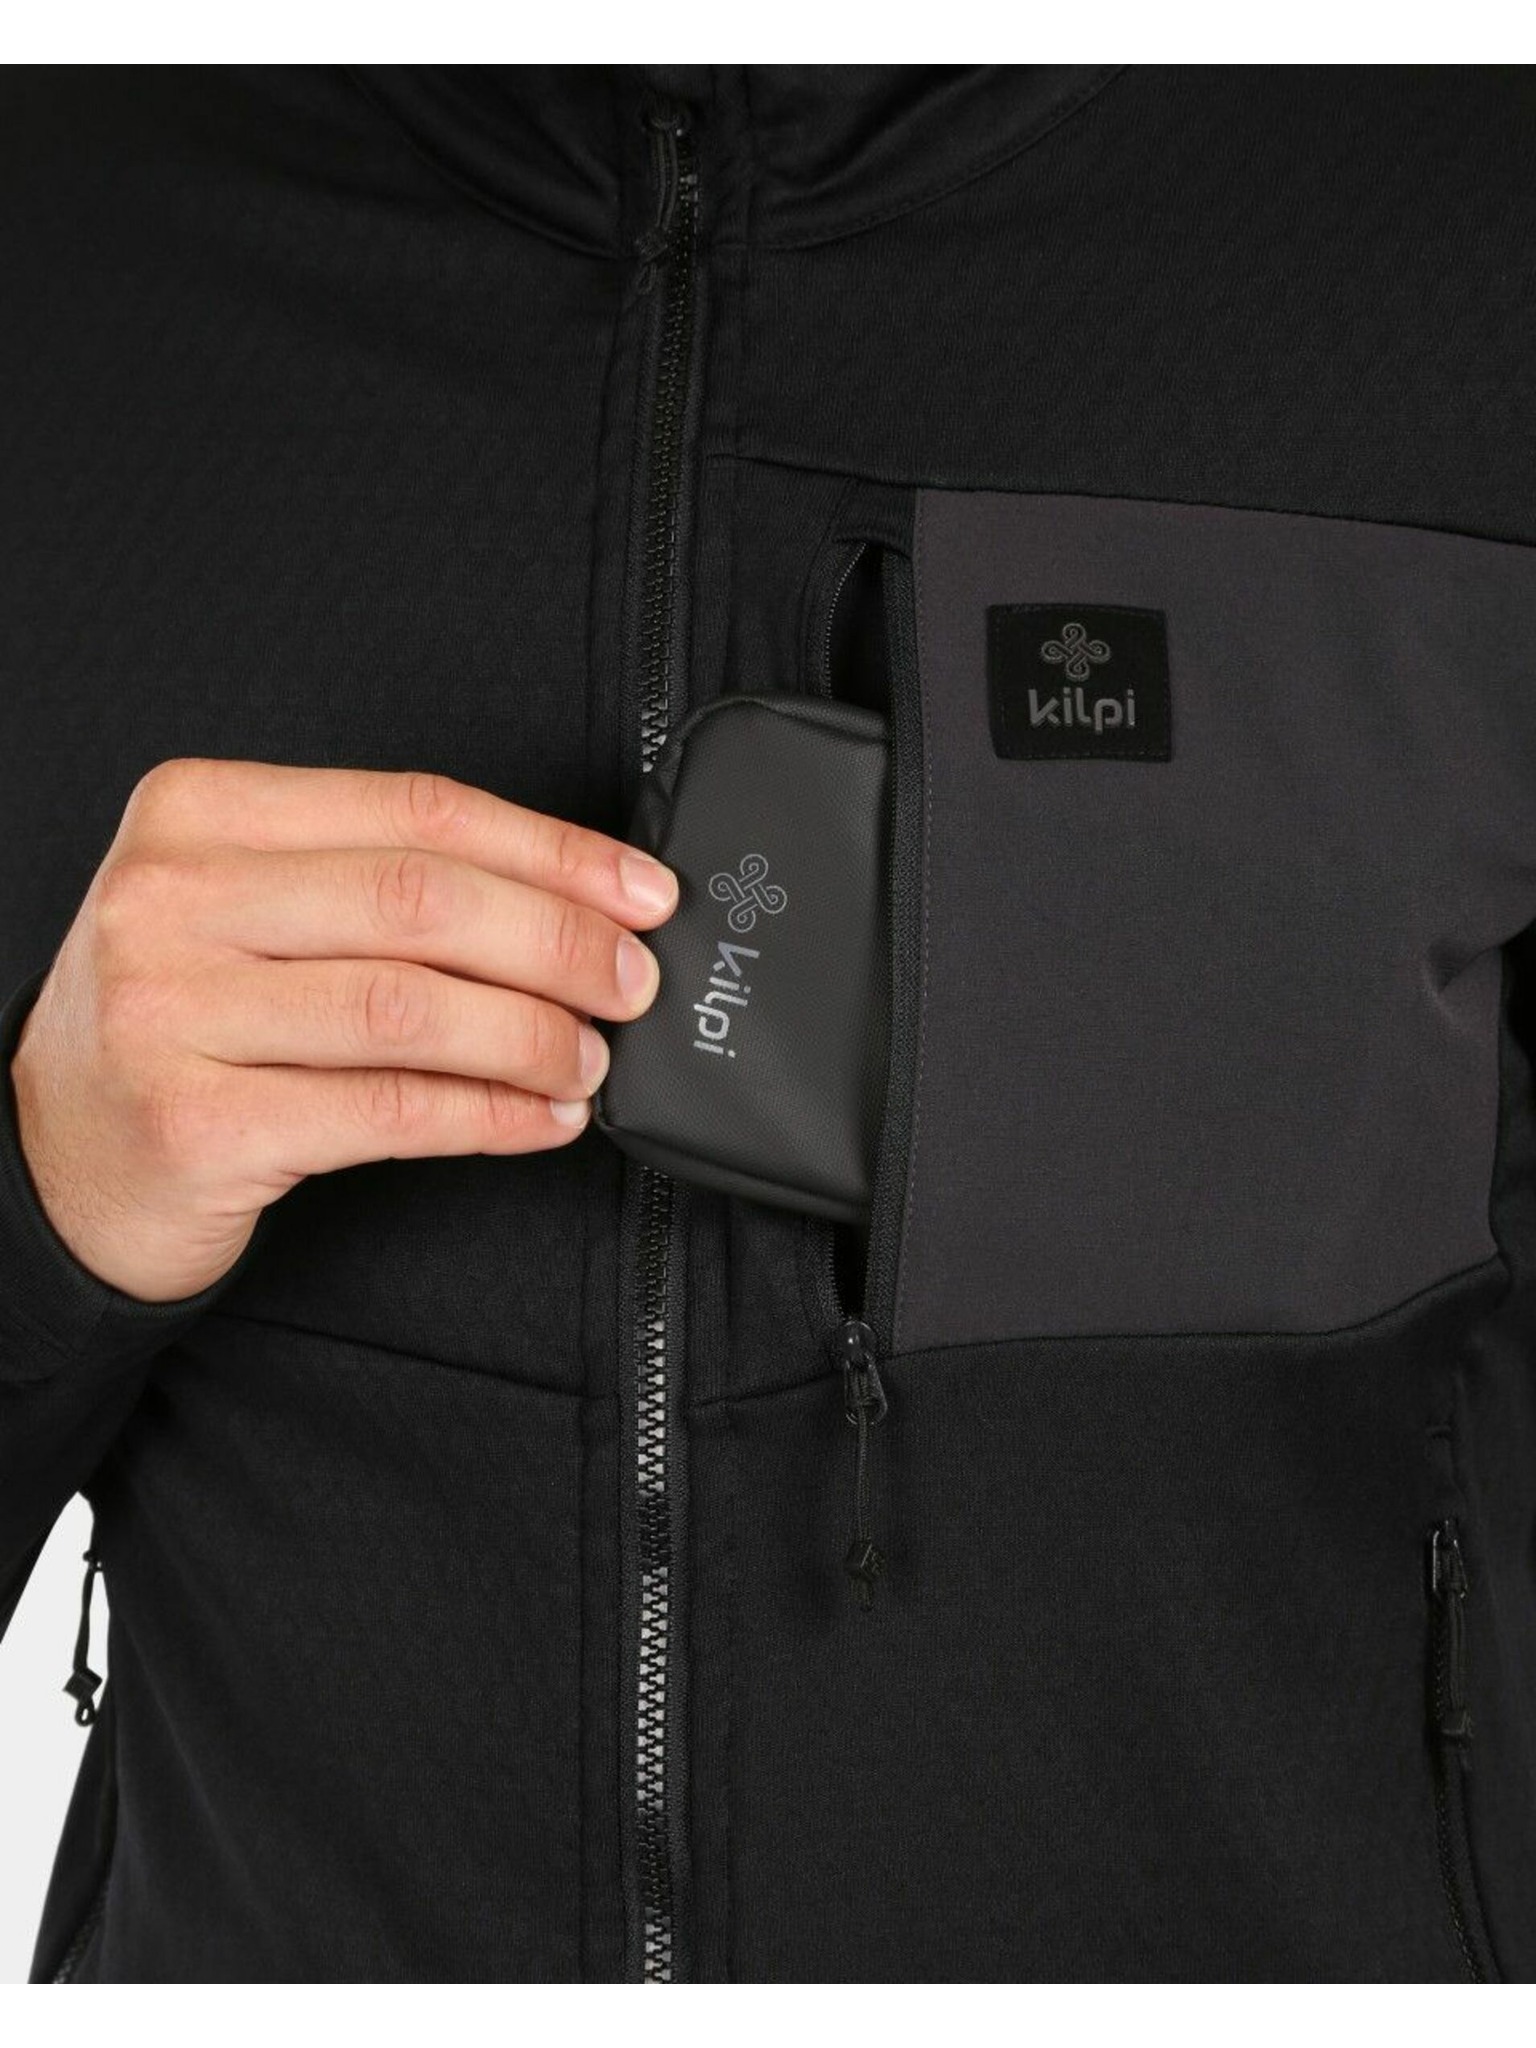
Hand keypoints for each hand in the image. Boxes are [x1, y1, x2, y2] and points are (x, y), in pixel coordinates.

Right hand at [10, 759, 676, 1302]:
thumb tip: (575, 899)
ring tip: (587, 1059)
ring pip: (412, 1008)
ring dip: (533, 1038)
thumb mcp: (247, 911)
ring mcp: (171, 1012)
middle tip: (630, 982)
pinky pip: (387, 1110)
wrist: (59, 1155)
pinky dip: (489, 1115)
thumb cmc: (181, 1020)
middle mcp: (171, 898)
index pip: (414, 810)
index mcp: (196, 812)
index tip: (637, 890)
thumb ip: (376, 883)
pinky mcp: (197, 1123)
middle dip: (559, 944)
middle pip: (421, 901)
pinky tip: (540, 1118)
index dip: (551, 851)